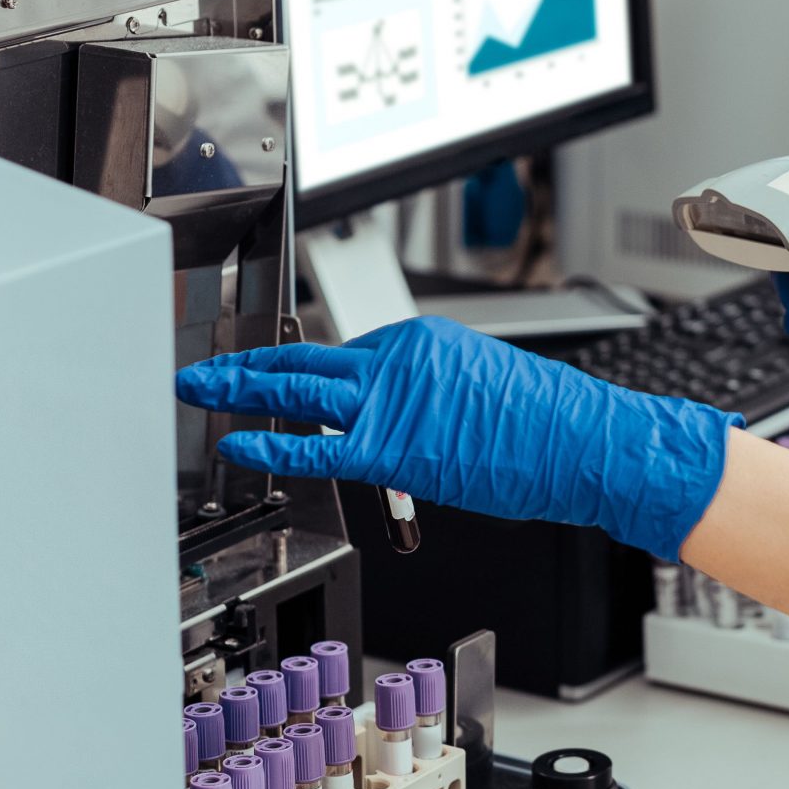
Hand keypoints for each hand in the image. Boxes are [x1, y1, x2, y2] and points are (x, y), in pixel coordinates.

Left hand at [175, 317, 738, 563]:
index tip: (271, 374)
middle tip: (206, 367)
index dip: (299, 372)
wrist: (586, 442)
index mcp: (423, 343)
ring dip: (241, 390)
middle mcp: (402, 359)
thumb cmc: (552, 428)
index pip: (346, 357)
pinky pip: (313, 443)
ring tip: (202, 391)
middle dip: (248, 365)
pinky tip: (236, 444)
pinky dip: (268, 445)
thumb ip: (430, 401)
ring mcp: (394, 398)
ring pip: (298, 390)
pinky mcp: (393, 444)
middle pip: (306, 358)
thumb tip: (408, 429)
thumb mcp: (483, 391)